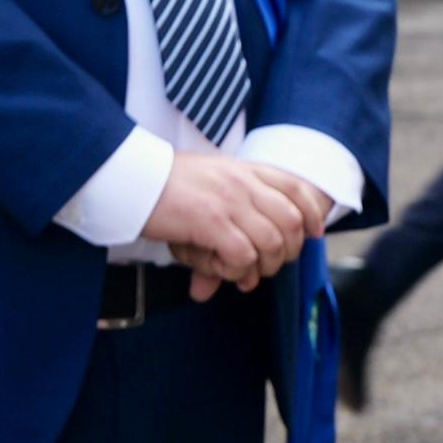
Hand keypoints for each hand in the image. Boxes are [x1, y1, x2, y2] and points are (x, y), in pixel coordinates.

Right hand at [138, 148, 310, 295]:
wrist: (129, 176)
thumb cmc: (162, 184)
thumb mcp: (205, 188)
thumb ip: (231, 214)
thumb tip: (245, 255)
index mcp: (242, 169)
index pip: (296, 187)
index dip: (313, 213)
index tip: (313, 234)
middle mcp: (241, 182)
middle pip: (291, 220)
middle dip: (289, 250)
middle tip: (269, 264)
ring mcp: (228, 201)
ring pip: (272, 242)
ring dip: (264, 266)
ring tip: (246, 272)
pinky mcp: (210, 221)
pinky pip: (243, 256)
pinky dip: (238, 270)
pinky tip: (222, 269)